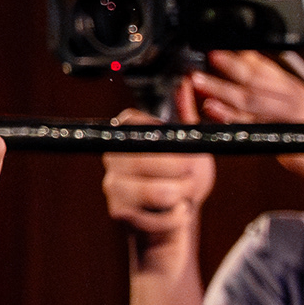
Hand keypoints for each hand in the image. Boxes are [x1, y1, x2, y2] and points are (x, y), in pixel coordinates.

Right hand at [101, 76, 215, 260]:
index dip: (167, 139)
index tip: (186, 150)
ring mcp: (112, 186)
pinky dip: (177, 217)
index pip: (137, 125)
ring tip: (183, 194)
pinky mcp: (119, 213)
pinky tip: (175, 213)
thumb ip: (186, 116)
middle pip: (150, 159)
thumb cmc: (182, 181)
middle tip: (189, 176)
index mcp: (126, 135)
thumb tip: (187, 82)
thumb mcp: (191, 145)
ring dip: (181, 195)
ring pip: (157, 190)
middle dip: (182, 171)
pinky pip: (158, 215)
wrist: (176, 223)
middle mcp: (112, 157)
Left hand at [187, 47, 303, 204]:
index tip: (219, 47)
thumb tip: (256, 90)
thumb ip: (282, 102)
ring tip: (198, 80)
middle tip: (205, 56)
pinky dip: (231, 116)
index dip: (242, 57)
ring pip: (251, 96)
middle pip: (256, 77)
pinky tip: (213, 110)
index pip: (267, 67)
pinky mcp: (287, 136)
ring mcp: (291, 116)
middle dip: (228, 65)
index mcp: (298, 90)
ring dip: (221, 87)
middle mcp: (295, 97)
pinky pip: (254, 124)